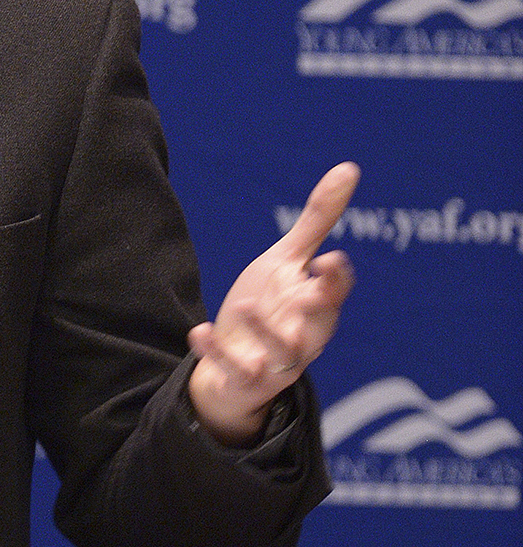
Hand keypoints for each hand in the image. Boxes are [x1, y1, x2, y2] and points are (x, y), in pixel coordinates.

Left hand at [186, 162, 358, 446]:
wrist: (233, 367)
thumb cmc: (269, 307)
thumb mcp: (288, 261)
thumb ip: (318, 221)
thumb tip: (349, 167)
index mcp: (315, 305)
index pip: (334, 293)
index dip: (335, 280)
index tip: (331, 259)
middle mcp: (302, 336)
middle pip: (319, 328)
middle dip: (318, 312)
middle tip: (310, 293)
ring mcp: (274, 362)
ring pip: (280, 354)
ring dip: (265, 332)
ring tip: (243, 306)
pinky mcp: (244, 379)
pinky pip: (233, 370)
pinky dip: (216, 352)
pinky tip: (197, 330)